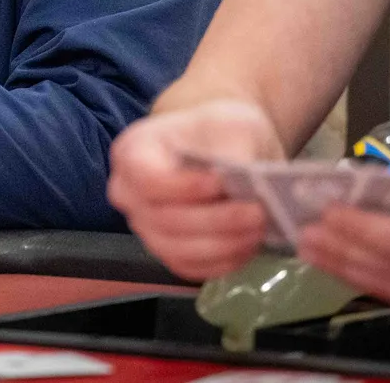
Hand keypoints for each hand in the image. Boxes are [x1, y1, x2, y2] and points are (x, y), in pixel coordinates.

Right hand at [107, 99, 283, 278]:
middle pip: (164, 220)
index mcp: (132, 153)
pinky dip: (222, 262)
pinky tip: (249, 245)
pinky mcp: (168, 252)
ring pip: (177, 250)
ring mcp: (145, 228)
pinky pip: (189, 268)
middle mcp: (129, 194)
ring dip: (222, 244)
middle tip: (257, 212)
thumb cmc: (221, 131)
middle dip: (214, 220)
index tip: (219, 182)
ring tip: (260, 229)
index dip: (181, 187)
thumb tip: (241, 174)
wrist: (227, 153)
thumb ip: (233, 146)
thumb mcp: (232, 121)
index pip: (146, 179)